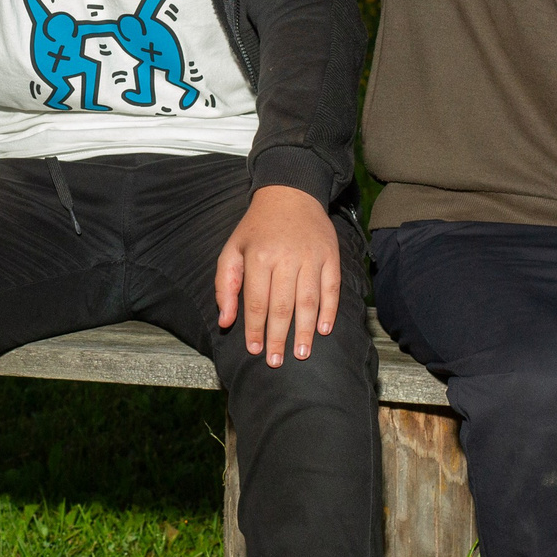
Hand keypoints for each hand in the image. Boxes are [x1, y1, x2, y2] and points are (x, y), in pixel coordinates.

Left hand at [214, 185, 342, 366]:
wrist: (290, 194)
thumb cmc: (257, 228)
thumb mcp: (232, 249)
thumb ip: (225, 285)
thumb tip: (225, 321)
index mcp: (259, 257)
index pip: (256, 302)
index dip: (254, 329)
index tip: (253, 350)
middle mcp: (286, 258)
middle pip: (282, 306)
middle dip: (278, 337)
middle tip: (276, 361)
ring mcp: (311, 257)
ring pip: (308, 301)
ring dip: (304, 331)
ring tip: (301, 353)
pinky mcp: (331, 255)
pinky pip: (332, 288)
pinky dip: (329, 311)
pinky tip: (323, 330)